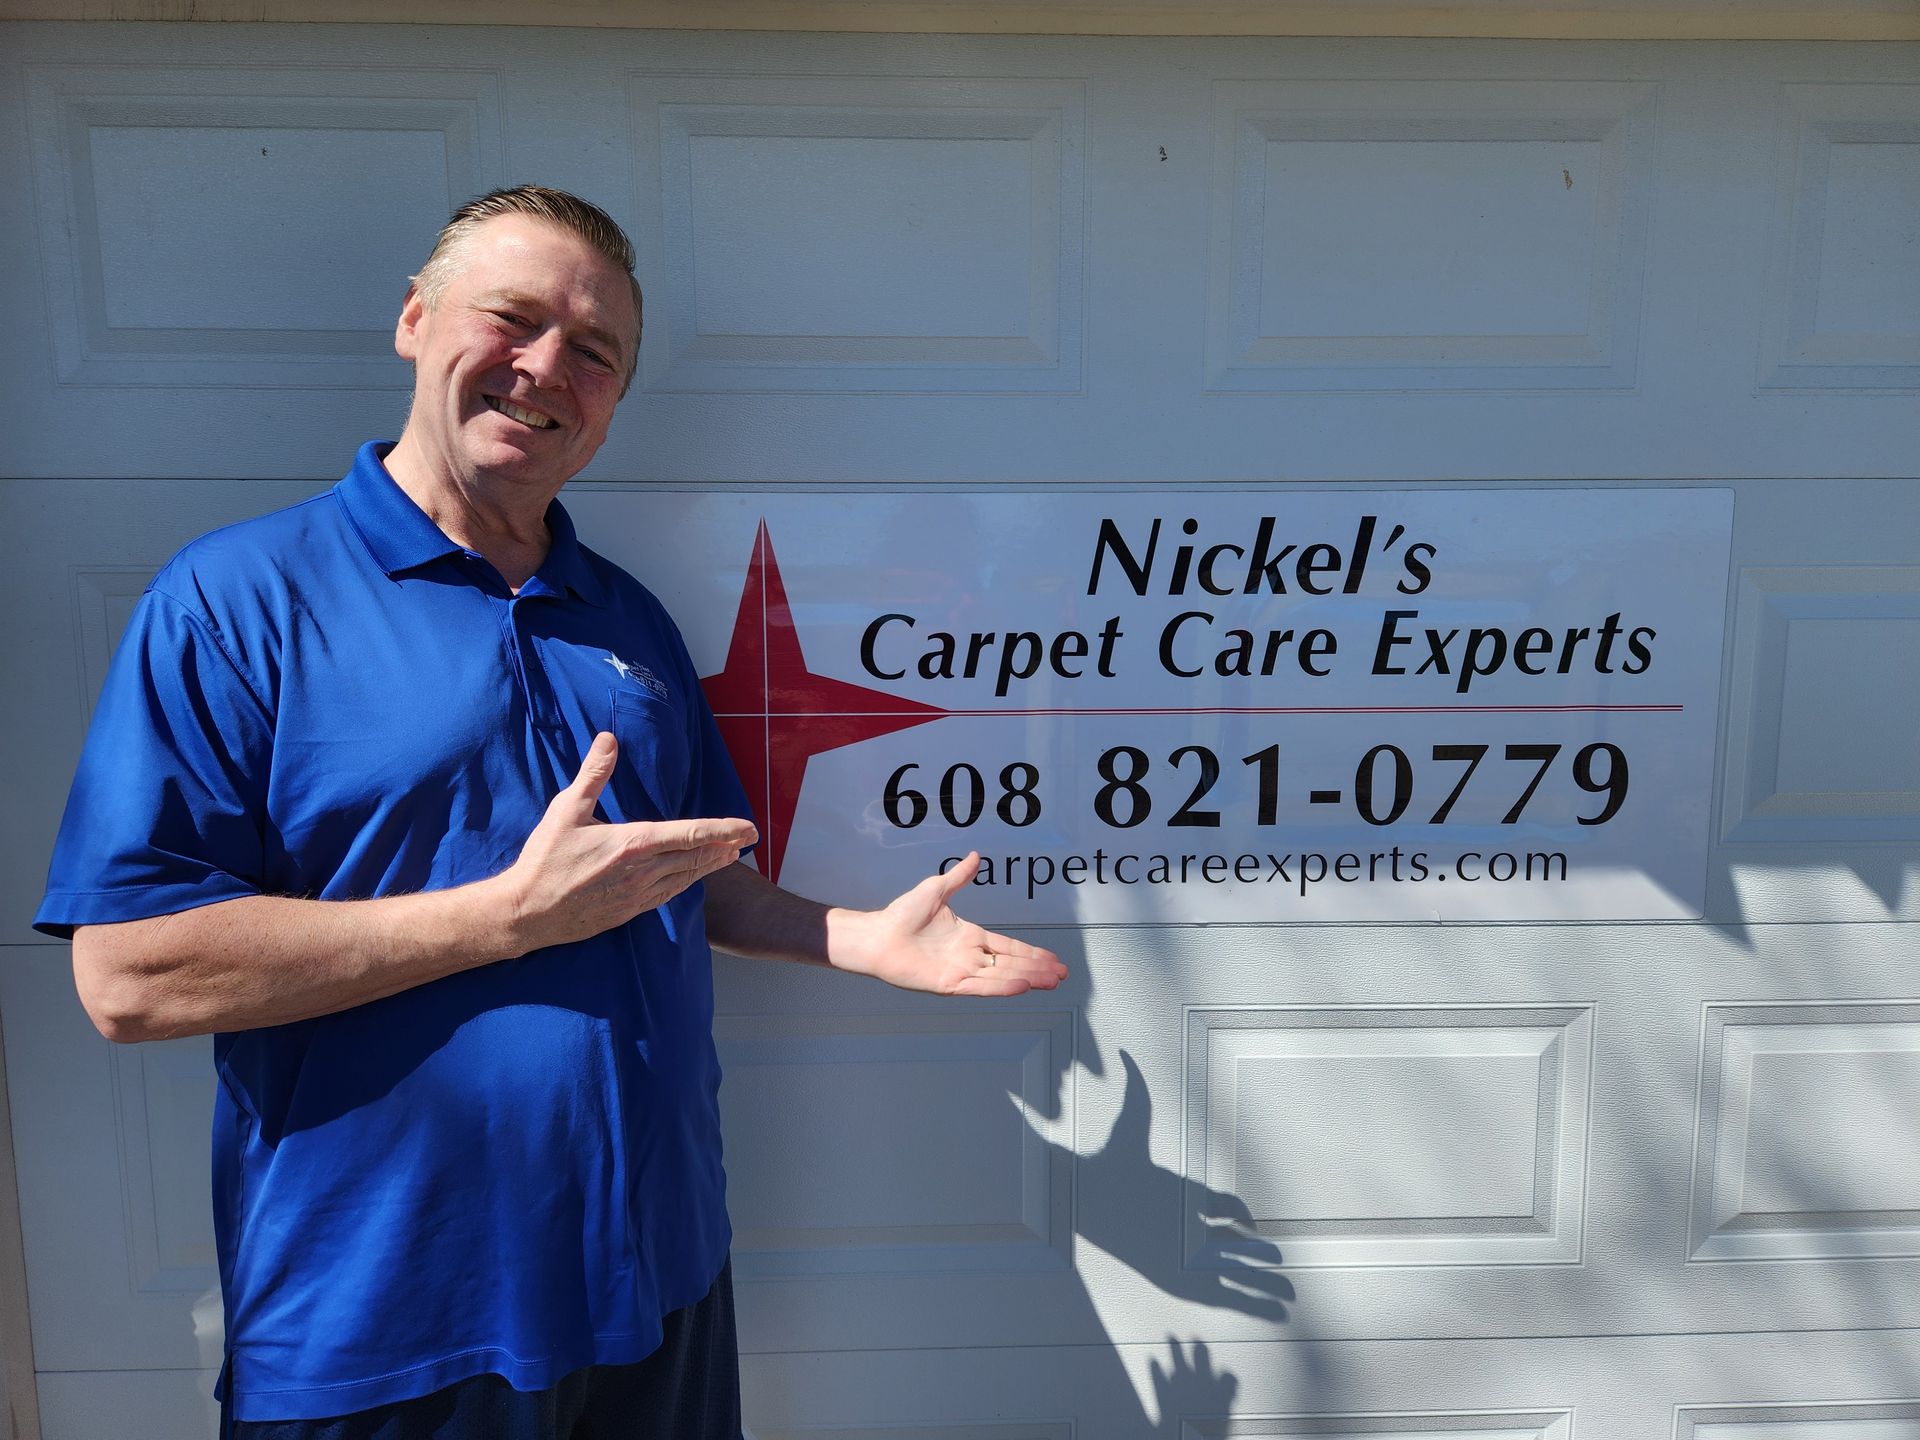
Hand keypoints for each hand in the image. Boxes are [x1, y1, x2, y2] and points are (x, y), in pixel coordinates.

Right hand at [500, 732, 757, 952]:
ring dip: (709, 865)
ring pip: (685, 878)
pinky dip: (686, 883)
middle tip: (748, 839)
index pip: (690, 834)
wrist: (529, 912)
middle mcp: (643, 872)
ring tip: (729, 856)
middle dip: (725, 847)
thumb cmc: (546, 859)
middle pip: (695, 857)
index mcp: (633, 844)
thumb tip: (609, 739)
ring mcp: (638, 895)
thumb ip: (593, 774)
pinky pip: (668, 896)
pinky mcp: (629, 912)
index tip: (748, 828)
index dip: (723, 829)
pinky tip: (691, 878)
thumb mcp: (566, 809)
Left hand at [830, 852, 1066, 996]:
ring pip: (1001, 977)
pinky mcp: (949, 984)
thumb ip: (959, 876)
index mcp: (970, 937)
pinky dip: (1002, 987)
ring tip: (1051, 981)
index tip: (1052, 958)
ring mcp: (961, 972)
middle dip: (1038, 969)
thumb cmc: (901, 914)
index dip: (1031, 953)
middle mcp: (969, 957)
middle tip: (1061, 974)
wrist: (878, 935)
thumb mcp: (937, 889)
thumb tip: (975, 856)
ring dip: (1027, 978)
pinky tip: (1022, 985)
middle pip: (1011, 964)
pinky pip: (980, 987)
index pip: (1008, 947)